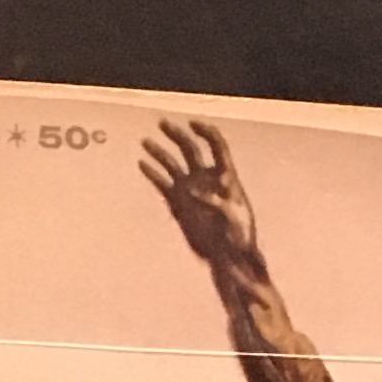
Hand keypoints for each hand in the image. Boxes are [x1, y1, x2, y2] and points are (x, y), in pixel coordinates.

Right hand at [141, 117, 260, 274]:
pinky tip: (142, 164)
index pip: (216, 145)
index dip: (205, 132)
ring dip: (159, 152)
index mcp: (225, 176)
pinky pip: (163, 183)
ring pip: (173, 163)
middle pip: (190, 148)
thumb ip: (215, 203)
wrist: (228, 258)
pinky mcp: (179, 203)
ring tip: (146, 142)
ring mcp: (191, 189)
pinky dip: (153, 173)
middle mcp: (205, 178)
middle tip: (162, 124)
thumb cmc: (239, 239)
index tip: (192, 125)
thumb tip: (194, 192)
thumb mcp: (232, 219)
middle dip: (177, 134)